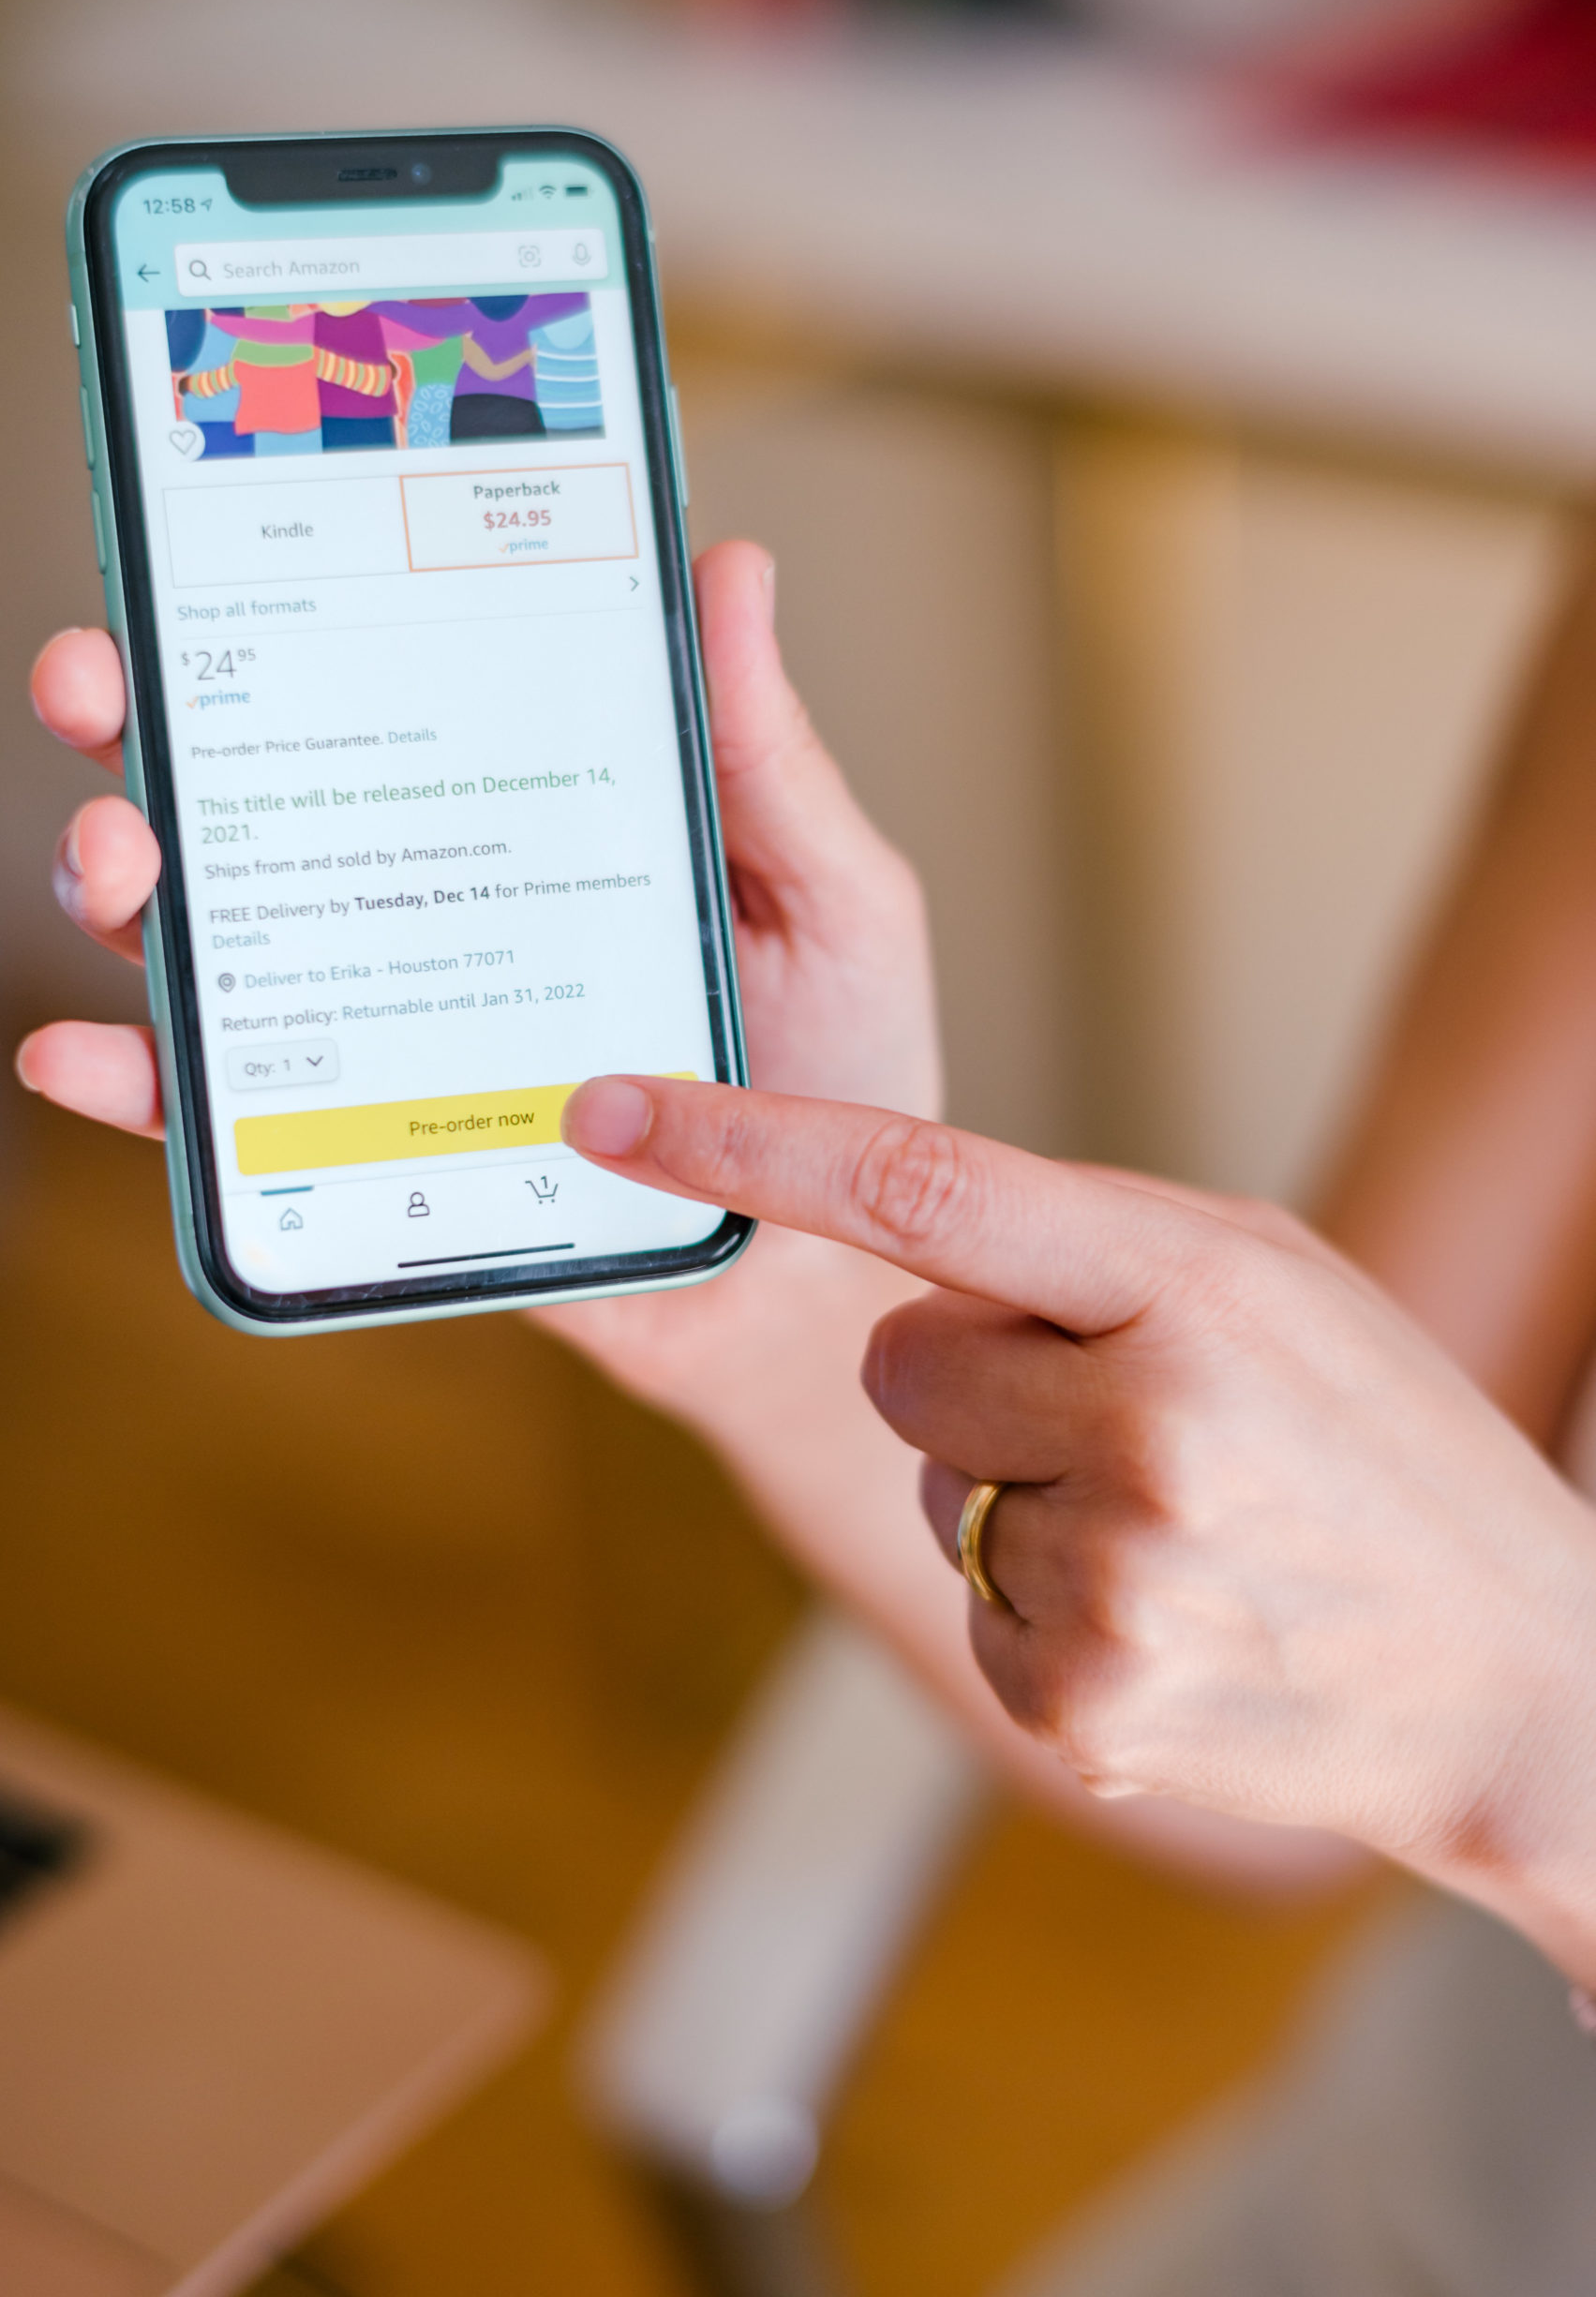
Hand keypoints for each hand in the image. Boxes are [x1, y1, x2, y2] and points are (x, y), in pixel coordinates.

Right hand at [15, 544, 942, 1453]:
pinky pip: (231, 1121)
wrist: (821, 1287)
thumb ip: (770, 758)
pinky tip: (85, 1057)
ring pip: (214, 935)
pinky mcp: (373, 1151)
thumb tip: (731, 570)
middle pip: (260, 793)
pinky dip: (143, 1090)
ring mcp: (394, 1027)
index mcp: (535, 814)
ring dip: (125, 884)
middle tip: (104, 686)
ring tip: (118, 864)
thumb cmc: (844, 1073)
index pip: (390, 691)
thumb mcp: (833, 897)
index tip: (217, 542)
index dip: (289, 615)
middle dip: (146, 725)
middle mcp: (438, 903)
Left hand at [560, 1073, 1595, 1975]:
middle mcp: (1144, 1423)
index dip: (745, 1143)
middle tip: (1120, 1417)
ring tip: (1183, 1530)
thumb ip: (1088, 1245)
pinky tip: (1172, 1616)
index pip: (918, 1180)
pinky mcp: (1077, 1705)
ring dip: (1026, 1503)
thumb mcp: (1271, 1283)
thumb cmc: (1386, 1449)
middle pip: (899, 1362)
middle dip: (968, 1378)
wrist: (1521, 1679)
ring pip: (939, 1495)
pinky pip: (974, 1612)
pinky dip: (1047, 1612)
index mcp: (1188, 1281)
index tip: (611, 1112)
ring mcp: (1110, 1579)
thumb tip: (895, 1245)